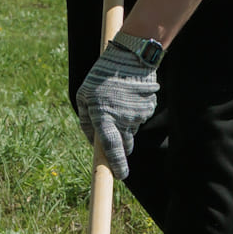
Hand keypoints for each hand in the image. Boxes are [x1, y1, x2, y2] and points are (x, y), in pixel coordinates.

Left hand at [76, 42, 158, 177]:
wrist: (130, 57)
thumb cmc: (102, 76)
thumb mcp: (84, 94)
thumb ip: (85, 119)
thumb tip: (92, 140)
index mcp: (104, 116)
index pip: (112, 147)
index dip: (117, 164)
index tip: (121, 176)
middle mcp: (123, 119)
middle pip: (125, 145)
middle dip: (121, 147)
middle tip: (114, 132)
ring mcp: (138, 115)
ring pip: (131, 130)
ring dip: (125, 124)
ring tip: (119, 100)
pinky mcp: (148, 109)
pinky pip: (139, 118)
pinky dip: (133, 113)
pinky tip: (129, 96)